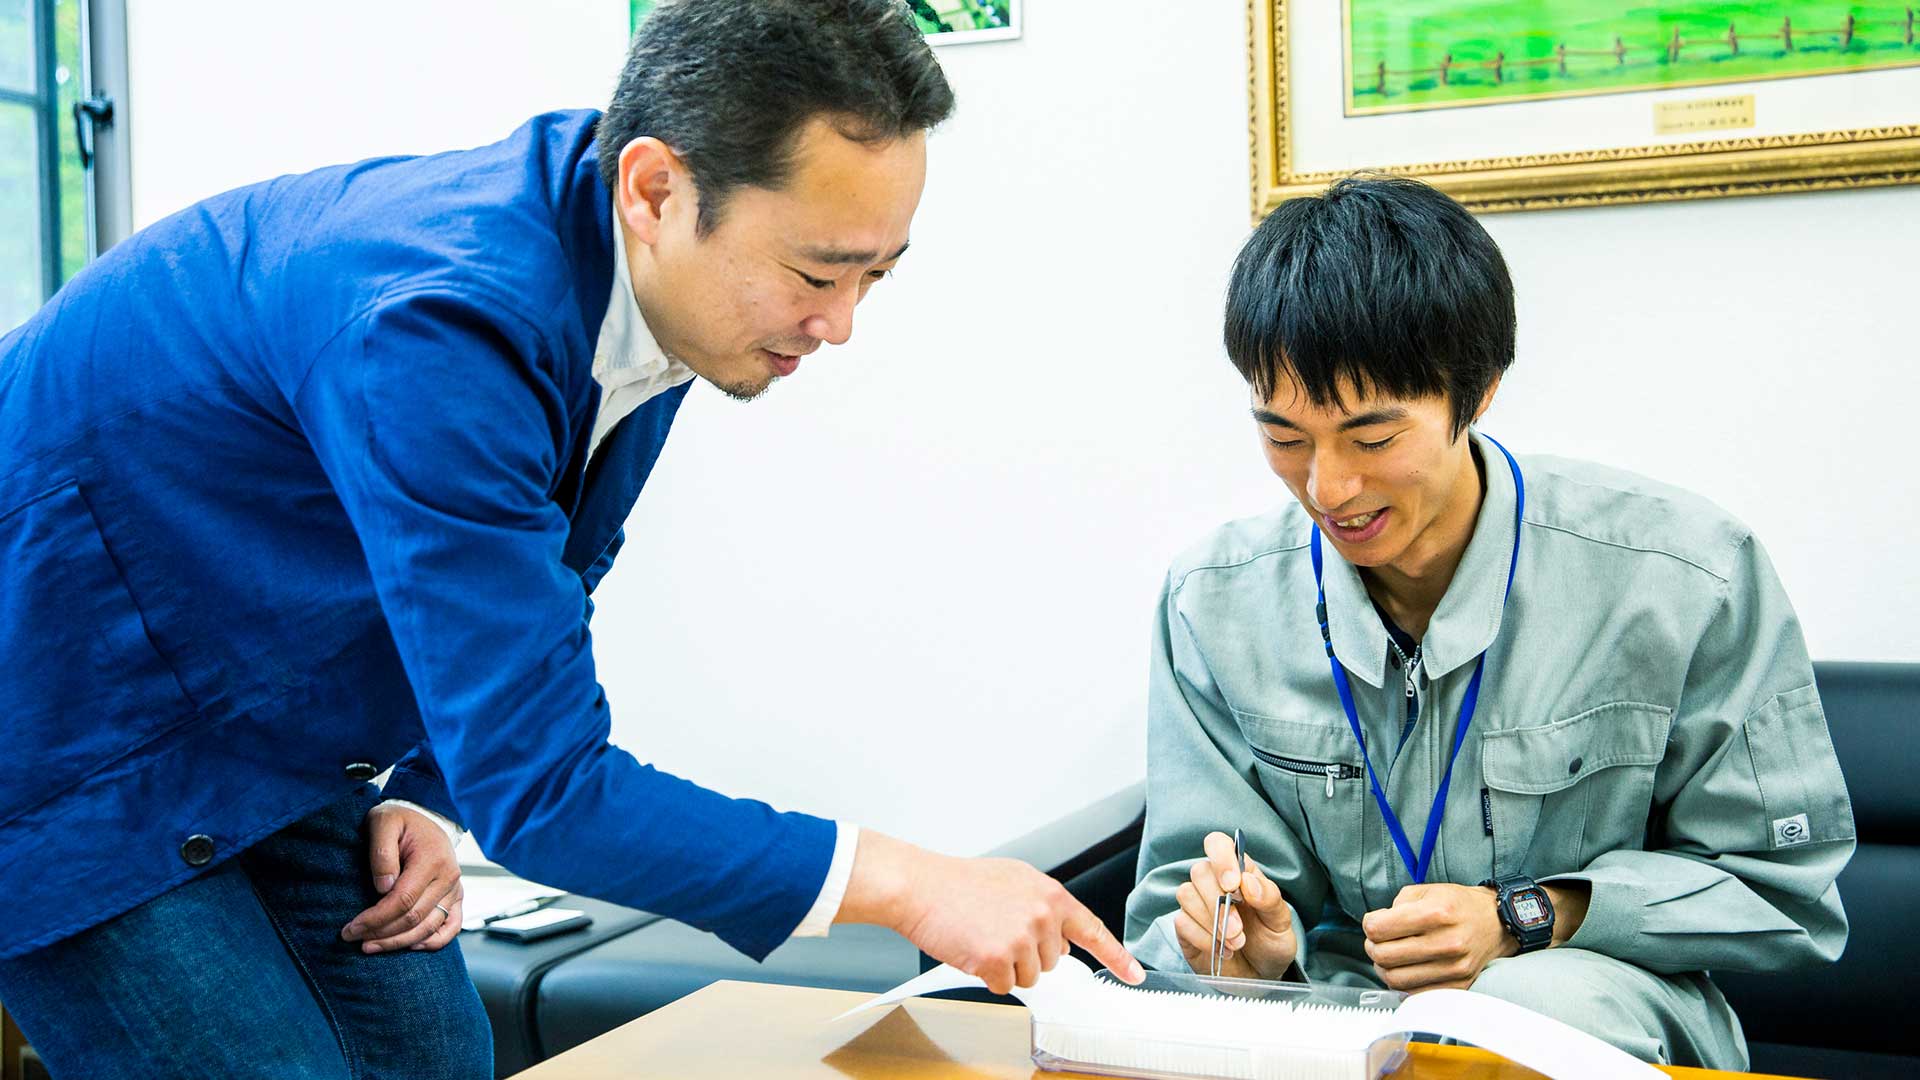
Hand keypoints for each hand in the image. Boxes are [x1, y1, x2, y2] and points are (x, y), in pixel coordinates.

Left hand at [341, 804, 462, 953]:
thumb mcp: (384, 823)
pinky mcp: (456, 896)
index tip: (350, 928)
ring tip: (371, 946)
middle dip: (381, 933)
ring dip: (399, 943)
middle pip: (414, 918)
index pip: (403, 901)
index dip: (375, 919)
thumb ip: (382, 852)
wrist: (424, 817)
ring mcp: (455, 889)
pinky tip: (410, 947)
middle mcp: (449, 877)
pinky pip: (451, 927)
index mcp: (433, 859)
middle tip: (353, 938)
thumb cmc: (400, 820)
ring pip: (429, 928)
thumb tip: (383, 887)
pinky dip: (433, 942)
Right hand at [836, 831, 1144, 994]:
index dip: (1117, 957)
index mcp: (1050, 894)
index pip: (1093, 930)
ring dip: (1006, 966)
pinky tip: (972, 950)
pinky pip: (1003, 985)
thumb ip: (1043, 906)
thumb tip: (1061, 936)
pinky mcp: (999, 958)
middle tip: (995, 929)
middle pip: (1052, 961)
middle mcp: (1042, 914)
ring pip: (1029, 977)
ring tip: (981, 936)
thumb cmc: (958, 883)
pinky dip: (986, 976)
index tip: (1134, 975)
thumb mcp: (1014, 881)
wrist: (920, 886)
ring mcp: (1023, 937)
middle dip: (1026, 953)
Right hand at [1173, 830, 1296, 979]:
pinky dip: (1204, 939)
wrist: (1261, 978)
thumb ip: (1270, 898)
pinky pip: (1182, 921)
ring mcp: (1196, 904)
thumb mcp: (1281, 922)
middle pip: (1199, 872)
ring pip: (1186, 894)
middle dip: (1219, 905)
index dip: (1221, 858)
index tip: (1233, 884)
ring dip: (1212, 923)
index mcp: (1238, 872)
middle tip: (1240, 932)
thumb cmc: (1271, 943)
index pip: (1217, 844)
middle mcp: (1213, 883)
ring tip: (1235, 944)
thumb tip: (1247, 881)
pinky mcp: (1185, 927)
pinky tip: (1221, 950)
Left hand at [1361, 883, 1513, 991]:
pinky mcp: (1458, 985)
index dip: (1369, 925)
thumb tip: (1376, 927)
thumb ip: (1396, 905)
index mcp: (1436, 913)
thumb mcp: (1426, 890)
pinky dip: (1403, 984)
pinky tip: (1406, 970)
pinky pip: (1416, 994)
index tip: (1374, 923)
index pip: (1379, 929)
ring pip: (1396, 979)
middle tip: (1377, 941)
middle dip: (1372, 947)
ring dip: (1384, 968)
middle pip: (1383, 956)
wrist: (1497, 923)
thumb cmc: (1459, 904)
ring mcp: (1454, 967)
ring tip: (1390, 956)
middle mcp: (1446, 942)